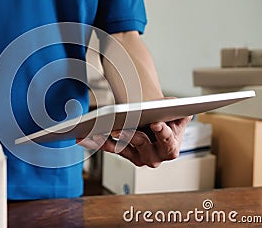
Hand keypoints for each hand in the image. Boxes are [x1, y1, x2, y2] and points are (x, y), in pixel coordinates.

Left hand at [77, 115, 191, 167]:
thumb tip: (171, 105)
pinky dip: (96, 142)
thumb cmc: (167, 117)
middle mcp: (154, 157)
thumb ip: (177, 109)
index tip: (156, 124)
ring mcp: (137, 157)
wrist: (157, 120)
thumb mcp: (175, 112)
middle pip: (142, 145)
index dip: (163, 133)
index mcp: (170, 148)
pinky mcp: (123, 153)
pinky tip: (84, 137)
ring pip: (122, 148)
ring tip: (96, 132)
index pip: (167, 142)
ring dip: (107, 141)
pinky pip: (109, 148)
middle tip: (118, 129)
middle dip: (131, 136)